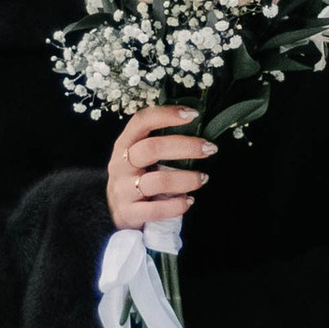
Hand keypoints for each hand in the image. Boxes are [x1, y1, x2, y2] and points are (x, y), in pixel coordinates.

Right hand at [108, 106, 211, 230]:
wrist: (119, 212)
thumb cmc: (137, 178)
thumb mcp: (140, 157)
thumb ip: (158, 142)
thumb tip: (196, 130)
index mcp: (124, 144)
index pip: (142, 121)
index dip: (166, 114)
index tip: (193, 115)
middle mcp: (121, 164)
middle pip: (151, 148)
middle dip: (186, 147)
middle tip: (209, 149)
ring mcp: (122, 189)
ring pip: (158, 181)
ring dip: (186, 179)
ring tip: (202, 178)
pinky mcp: (128, 212)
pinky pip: (156, 209)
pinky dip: (177, 205)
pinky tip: (188, 201)